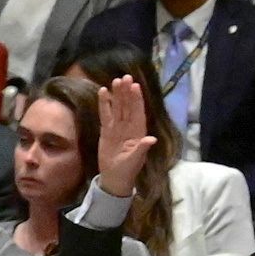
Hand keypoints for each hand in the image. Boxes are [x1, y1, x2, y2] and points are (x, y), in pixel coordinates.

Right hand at [92, 69, 157, 196]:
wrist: (114, 178)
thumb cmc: (127, 170)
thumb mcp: (135, 160)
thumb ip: (142, 148)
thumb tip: (151, 139)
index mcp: (138, 132)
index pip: (137, 112)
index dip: (137, 99)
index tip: (135, 86)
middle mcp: (129, 126)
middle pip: (127, 106)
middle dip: (126, 92)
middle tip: (125, 77)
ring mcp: (117, 127)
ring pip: (117, 107)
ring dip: (117, 95)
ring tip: (115, 81)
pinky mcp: (106, 130)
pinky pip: (105, 114)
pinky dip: (105, 104)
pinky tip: (103, 92)